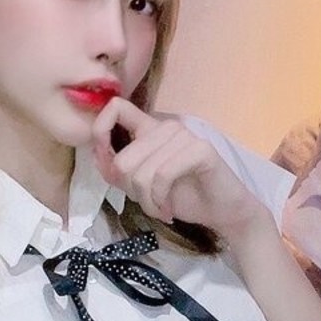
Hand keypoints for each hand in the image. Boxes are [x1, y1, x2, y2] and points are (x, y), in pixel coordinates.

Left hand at [92, 100, 265, 237]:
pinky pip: (162, 176)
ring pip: (141, 173)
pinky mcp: (200, 150)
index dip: (100, 132)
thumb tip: (98, 158)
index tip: (107, 163)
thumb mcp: (142, 186)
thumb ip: (118, 171)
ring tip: (161, 208)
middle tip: (150, 203)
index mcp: (151, 130)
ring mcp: (184, 136)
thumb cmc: (184, 197)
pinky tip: (169, 209)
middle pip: (123, 160)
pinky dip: (160, 200)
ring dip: (148, 202)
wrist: (222, 213)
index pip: (116, 108)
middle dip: (132, 192)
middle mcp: (167, 127)